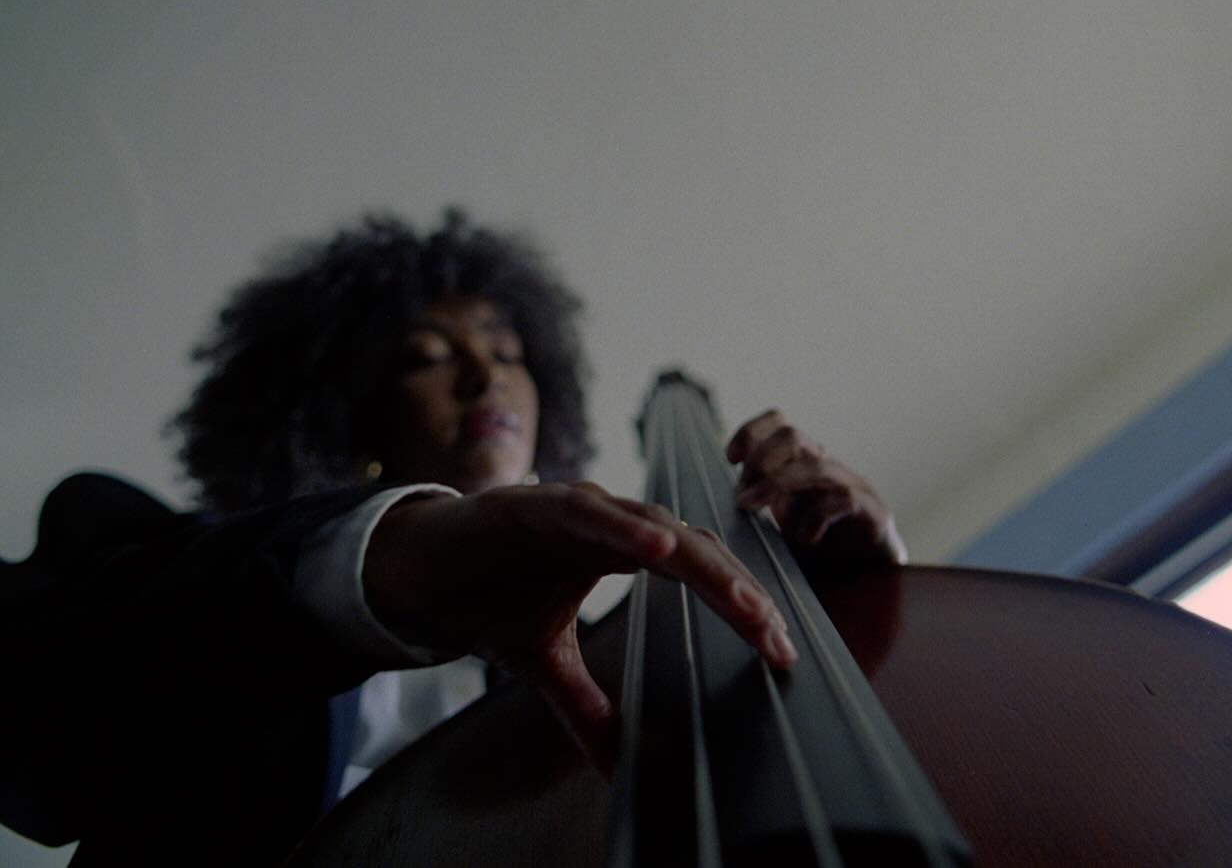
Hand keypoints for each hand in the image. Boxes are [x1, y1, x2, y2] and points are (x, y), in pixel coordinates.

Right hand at [362, 482, 796, 760]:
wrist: (414, 572)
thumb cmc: (485, 597)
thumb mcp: (546, 662)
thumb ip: (586, 706)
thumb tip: (618, 765)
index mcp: (621, 548)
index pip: (698, 571)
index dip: (741, 603)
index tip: (779, 649)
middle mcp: (608, 521)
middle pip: (693, 547)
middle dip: (739, 591)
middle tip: (776, 636)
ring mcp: (573, 507)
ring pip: (653, 524)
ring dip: (701, 563)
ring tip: (741, 600)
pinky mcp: (529, 504)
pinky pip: (586, 511)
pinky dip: (624, 526)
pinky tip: (660, 549)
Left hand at [727, 410, 907, 570]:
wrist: (872, 577)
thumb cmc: (823, 548)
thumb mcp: (783, 522)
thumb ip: (761, 504)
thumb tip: (726, 495)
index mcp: (804, 464)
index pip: (779, 425)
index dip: (752, 432)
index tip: (730, 458)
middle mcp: (828, 468)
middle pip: (792, 436)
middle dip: (759, 462)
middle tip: (743, 499)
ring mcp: (853, 487)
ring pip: (815, 466)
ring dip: (776, 485)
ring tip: (753, 509)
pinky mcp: (873, 513)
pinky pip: (842, 500)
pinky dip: (815, 518)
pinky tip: (805, 540)